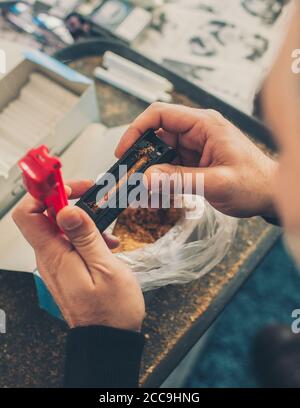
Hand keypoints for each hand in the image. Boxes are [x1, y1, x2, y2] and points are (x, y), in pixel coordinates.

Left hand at [12, 180, 144, 331]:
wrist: (109, 339)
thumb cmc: (111, 311)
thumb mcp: (104, 268)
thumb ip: (85, 237)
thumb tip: (66, 210)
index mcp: (55, 255)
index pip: (29, 214)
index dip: (43, 192)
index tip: (64, 183)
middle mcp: (50, 257)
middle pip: (44, 215)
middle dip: (67, 198)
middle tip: (90, 192)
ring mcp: (58, 263)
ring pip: (60, 227)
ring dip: (81, 217)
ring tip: (106, 223)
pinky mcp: (67, 268)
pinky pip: (70, 242)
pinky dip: (86, 234)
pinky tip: (107, 242)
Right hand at [116, 103, 277, 217]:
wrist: (270, 195)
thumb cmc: (255, 183)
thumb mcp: (217, 182)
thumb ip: (180, 180)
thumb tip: (147, 178)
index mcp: (204, 125)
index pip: (160, 114)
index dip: (137, 129)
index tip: (124, 150)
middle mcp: (197, 133)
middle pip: (156, 137)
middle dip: (141, 159)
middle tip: (131, 180)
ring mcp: (194, 148)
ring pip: (160, 156)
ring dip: (150, 175)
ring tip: (144, 195)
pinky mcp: (194, 163)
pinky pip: (169, 169)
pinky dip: (160, 183)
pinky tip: (156, 198)